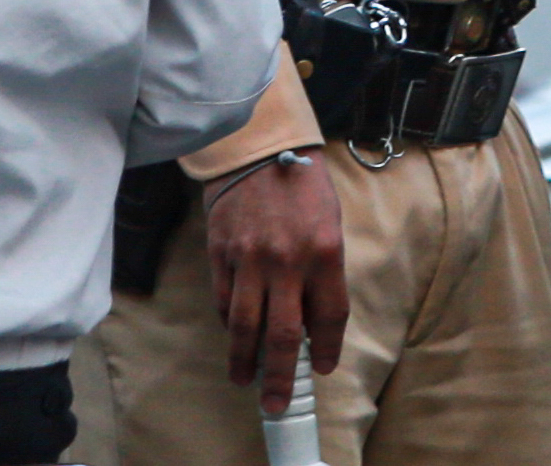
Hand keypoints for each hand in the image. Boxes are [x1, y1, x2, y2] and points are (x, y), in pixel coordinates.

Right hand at [205, 151, 347, 414]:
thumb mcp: (329, 224)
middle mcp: (287, 261)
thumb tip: (312, 321)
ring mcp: (250, 260)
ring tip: (246, 381)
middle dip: (281, 377)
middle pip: (284, 335)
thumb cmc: (303, 186)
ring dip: (245, 361)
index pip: (329, 316)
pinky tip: (235, 337)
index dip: (327, 349)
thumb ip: (323, 272)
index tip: (322, 369)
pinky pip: (224, 302)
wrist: (260, 148)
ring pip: (245, 327)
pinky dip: (229, 325)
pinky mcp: (221, 255)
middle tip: (278, 403)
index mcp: (324, 251)